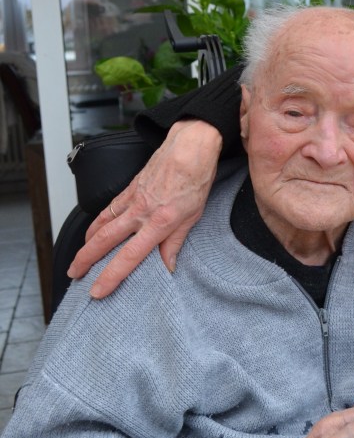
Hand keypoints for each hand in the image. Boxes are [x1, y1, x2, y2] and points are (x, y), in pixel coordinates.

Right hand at [67, 119, 222, 297]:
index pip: (129, 256)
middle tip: (74, 275)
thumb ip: (175, 243)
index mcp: (159, 223)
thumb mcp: (193, 217)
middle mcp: (140, 212)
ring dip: (86, 243)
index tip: (97, 290)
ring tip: (79, 258)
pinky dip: (96, 223)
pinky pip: (108, 209)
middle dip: (86, 261)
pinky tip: (93, 231)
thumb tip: (167, 267)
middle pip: (105, 241)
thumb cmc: (195, 179)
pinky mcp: (129, 188)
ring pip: (101, 224)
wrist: (189, 147)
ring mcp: (132, 199)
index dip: (111, 275)